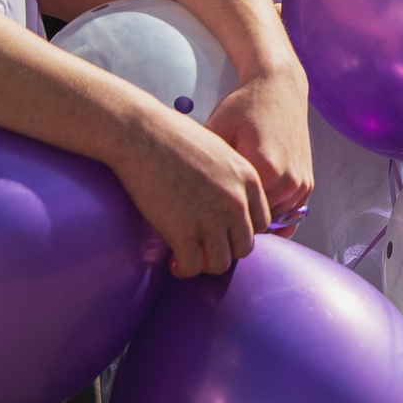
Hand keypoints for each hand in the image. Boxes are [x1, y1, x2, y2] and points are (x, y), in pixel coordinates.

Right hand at [110, 106, 271, 277]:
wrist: (141, 133)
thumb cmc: (173, 138)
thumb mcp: (218, 153)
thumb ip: (230, 181)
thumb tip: (227, 208)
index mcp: (248, 179)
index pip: (261, 223)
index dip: (240, 232)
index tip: (221, 232)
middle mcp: (235, 201)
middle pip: (244, 247)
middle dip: (223, 250)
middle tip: (203, 247)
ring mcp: (210, 218)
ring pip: (220, 264)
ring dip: (204, 264)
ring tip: (188, 256)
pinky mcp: (182, 231)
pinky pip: (191, 267)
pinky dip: (182, 269)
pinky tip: (172, 261)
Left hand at [205, 69, 314, 219]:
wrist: (279, 87)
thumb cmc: (245, 106)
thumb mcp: (217, 129)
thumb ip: (204, 165)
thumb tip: (181, 194)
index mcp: (265, 169)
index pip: (235, 213)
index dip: (214, 217)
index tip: (198, 218)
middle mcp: (288, 180)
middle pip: (253, 220)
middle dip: (232, 221)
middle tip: (211, 219)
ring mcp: (300, 184)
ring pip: (270, 220)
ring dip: (251, 218)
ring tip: (228, 210)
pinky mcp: (306, 183)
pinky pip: (286, 214)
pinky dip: (268, 212)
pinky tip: (248, 203)